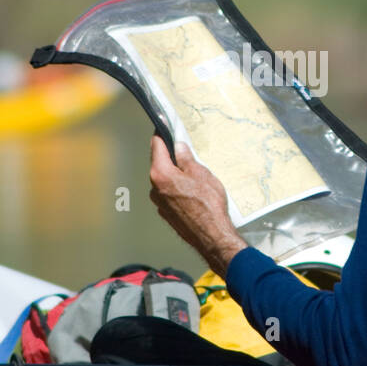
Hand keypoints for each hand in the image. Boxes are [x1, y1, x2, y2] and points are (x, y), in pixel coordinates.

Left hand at [148, 135, 248, 276]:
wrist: (212, 237)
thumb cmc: (208, 205)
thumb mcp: (201, 173)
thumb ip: (186, 159)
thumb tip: (179, 147)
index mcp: (160, 174)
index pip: (156, 146)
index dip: (162, 135)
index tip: (165, 129)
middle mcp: (154, 189)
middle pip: (159, 164)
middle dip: (171, 157)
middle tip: (187, 154)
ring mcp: (159, 203)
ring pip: (165, 181)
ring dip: (176, 176)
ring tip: (196, 179)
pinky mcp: (166, 214)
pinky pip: (169, 195)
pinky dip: (178, 190)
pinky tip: (193, 194)